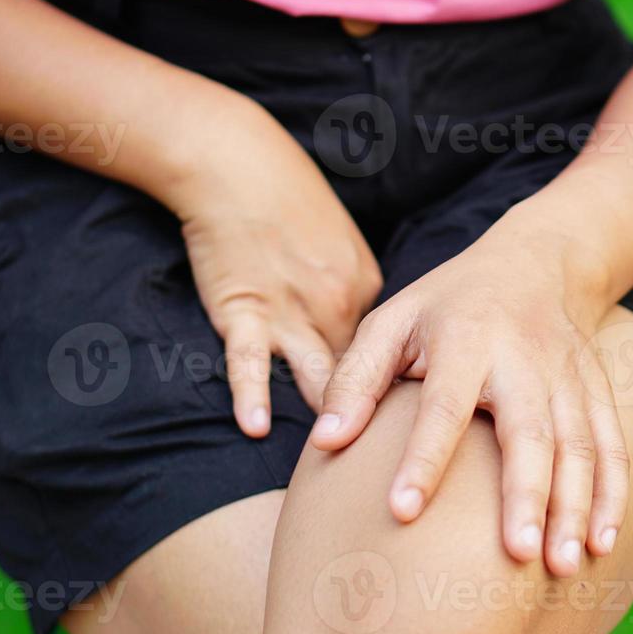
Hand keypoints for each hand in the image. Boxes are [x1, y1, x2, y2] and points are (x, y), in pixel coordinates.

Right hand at [159, 97, 382, 436]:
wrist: (237, 164)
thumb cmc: (288, 202)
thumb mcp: (338, 246)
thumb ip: (351, 298)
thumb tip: (361, 348)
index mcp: (363, 288)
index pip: (383, 357)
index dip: (386, 394)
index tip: (395, 429)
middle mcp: (335, 303)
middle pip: (359, 376)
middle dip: (374, 421)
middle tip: (388, 469)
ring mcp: (289, 310)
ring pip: (315, 374)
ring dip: (327, 417)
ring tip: (334, 460)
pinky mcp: (242, 309)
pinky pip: (249, 360)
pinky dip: (252, 393)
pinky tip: (256, 426)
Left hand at [308, 204, 626, 574]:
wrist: (537, 261)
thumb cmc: (446, 306)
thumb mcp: (391, 322)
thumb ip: (356, 380)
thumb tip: (325, 442)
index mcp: (464, 340)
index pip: (442, 406)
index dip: (423, 459)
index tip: (402, 512)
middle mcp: (523, 359)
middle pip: (529, 432)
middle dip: (526, 495)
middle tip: (518, 555)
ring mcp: (569, 377)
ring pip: (580, 446)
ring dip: (575, 508)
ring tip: (562, 566)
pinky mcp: (598, 392)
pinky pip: (613, 448)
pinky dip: (612, 497)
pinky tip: (601, 546)